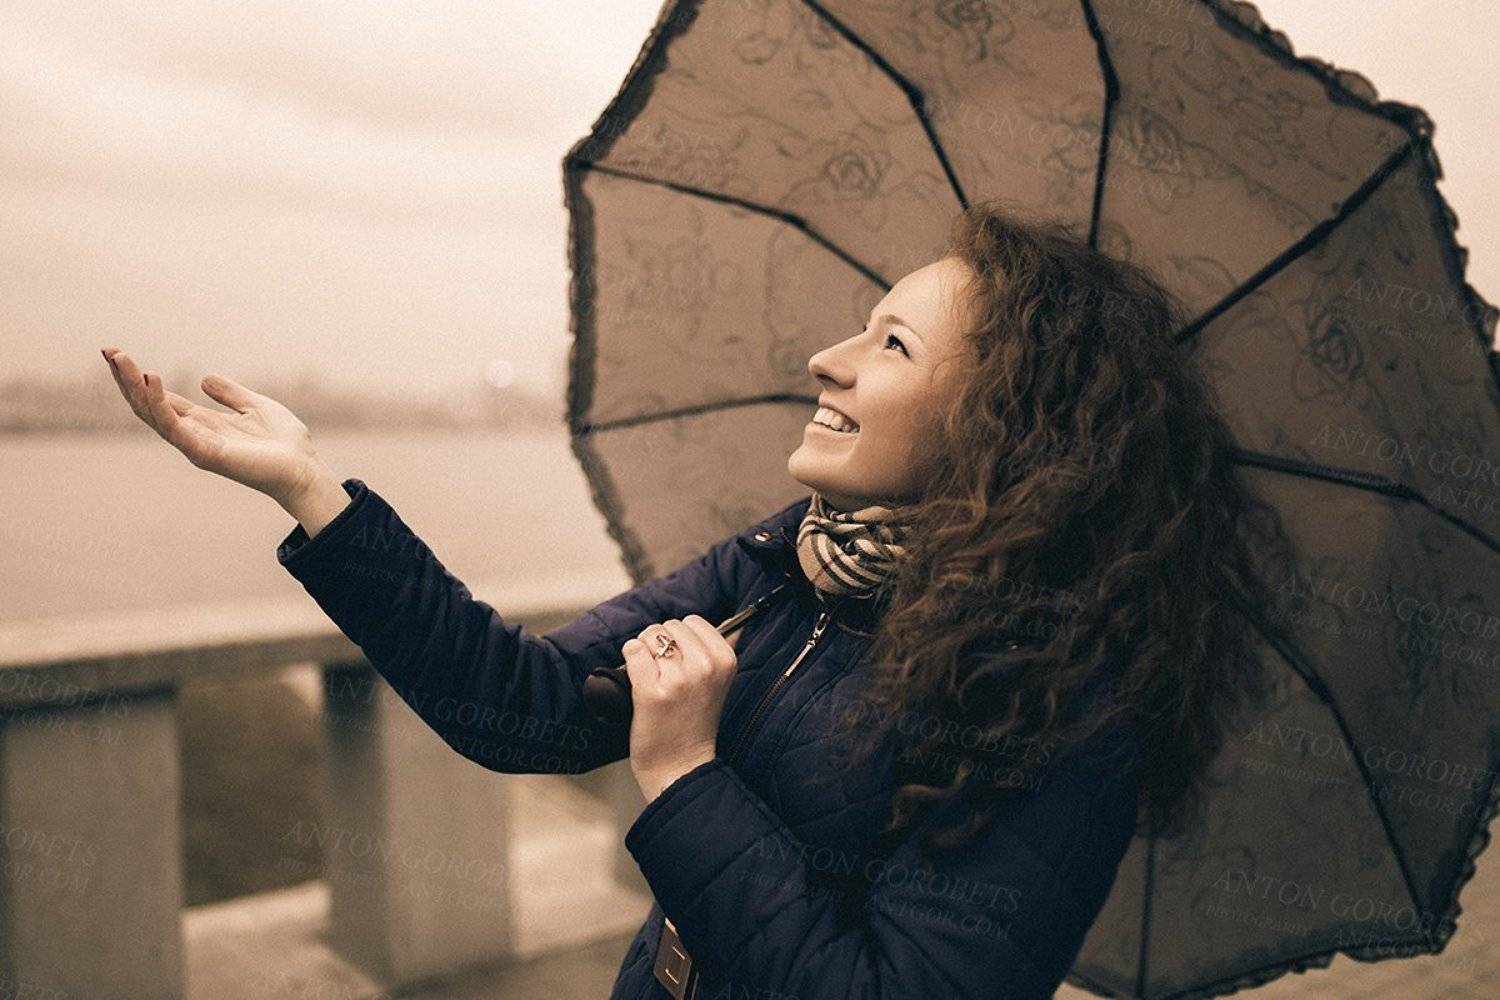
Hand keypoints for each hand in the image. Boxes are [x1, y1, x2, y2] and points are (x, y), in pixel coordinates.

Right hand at [101, 347, 322, 504]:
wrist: (304, 468)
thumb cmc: (284, 443)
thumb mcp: (254, 405)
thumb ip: (229, 394)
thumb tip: (203, 379)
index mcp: (202, 424)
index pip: (161, 399)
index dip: (139, 378)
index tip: (117, 354)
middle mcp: (194, 435)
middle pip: (149, 406)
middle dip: (126, 380)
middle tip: (108, 352)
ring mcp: (197, 446)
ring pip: (155, 415)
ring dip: (135, 388)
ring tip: (122, 361)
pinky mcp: (206, 454)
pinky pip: (176, 428)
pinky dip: (160, 405)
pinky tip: (152, 382)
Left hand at [622, 615, 737, 801]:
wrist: (681, 766)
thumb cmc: (695, 723)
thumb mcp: (718, 683)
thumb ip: (716, 652)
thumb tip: (721, 624)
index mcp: (725, 661)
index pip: (693, 622)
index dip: (680, 638)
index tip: (680, 660)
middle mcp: (704, 667)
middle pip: (669, 626)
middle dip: (661, 643)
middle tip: (664, 671)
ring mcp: (678, 679)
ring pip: (650, 636)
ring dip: (644, 651)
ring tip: (652, 676)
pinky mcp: (651, 691)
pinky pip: (633, 650)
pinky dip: (629, 658)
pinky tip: (637, 678)